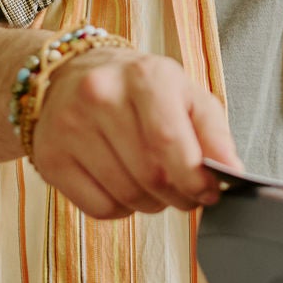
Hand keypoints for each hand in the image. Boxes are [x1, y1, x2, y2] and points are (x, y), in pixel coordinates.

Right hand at [29, 47, 238, 218]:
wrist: (70, 75)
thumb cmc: (140, 89)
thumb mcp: (185, 94)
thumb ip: (214, 132)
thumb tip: (232, 172)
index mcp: (144, 76)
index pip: (170, 142)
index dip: (195, 178)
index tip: (209, 191)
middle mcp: (101, 96)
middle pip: (151, 176)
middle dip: (179, 195)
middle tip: (186, 192)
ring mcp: (70, 127)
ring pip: (127, 196)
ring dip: (152, 203)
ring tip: (155, 184)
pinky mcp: (50, 158)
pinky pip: (99, 208)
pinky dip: (121, 208)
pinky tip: (122, 184)